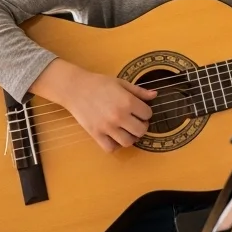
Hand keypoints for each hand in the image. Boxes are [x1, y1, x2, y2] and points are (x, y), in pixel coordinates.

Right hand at [33, 60, 155, 152]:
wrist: (75, 88)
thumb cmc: (99, 83)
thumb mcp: (121, 83)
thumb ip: (139, 91)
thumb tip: (155, 95)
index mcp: (127, 101)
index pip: (147, 114)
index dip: (146, 112)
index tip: (141, 110)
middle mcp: (119, 116)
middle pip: (141, 130)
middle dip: (142, 126)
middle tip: (137, 121)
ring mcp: (107, 127)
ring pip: (128, 142)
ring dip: (131, 137)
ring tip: (127, 130)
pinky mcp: (96, 134)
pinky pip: (110, 148)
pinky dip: (115, 145)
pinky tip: (115, 136)